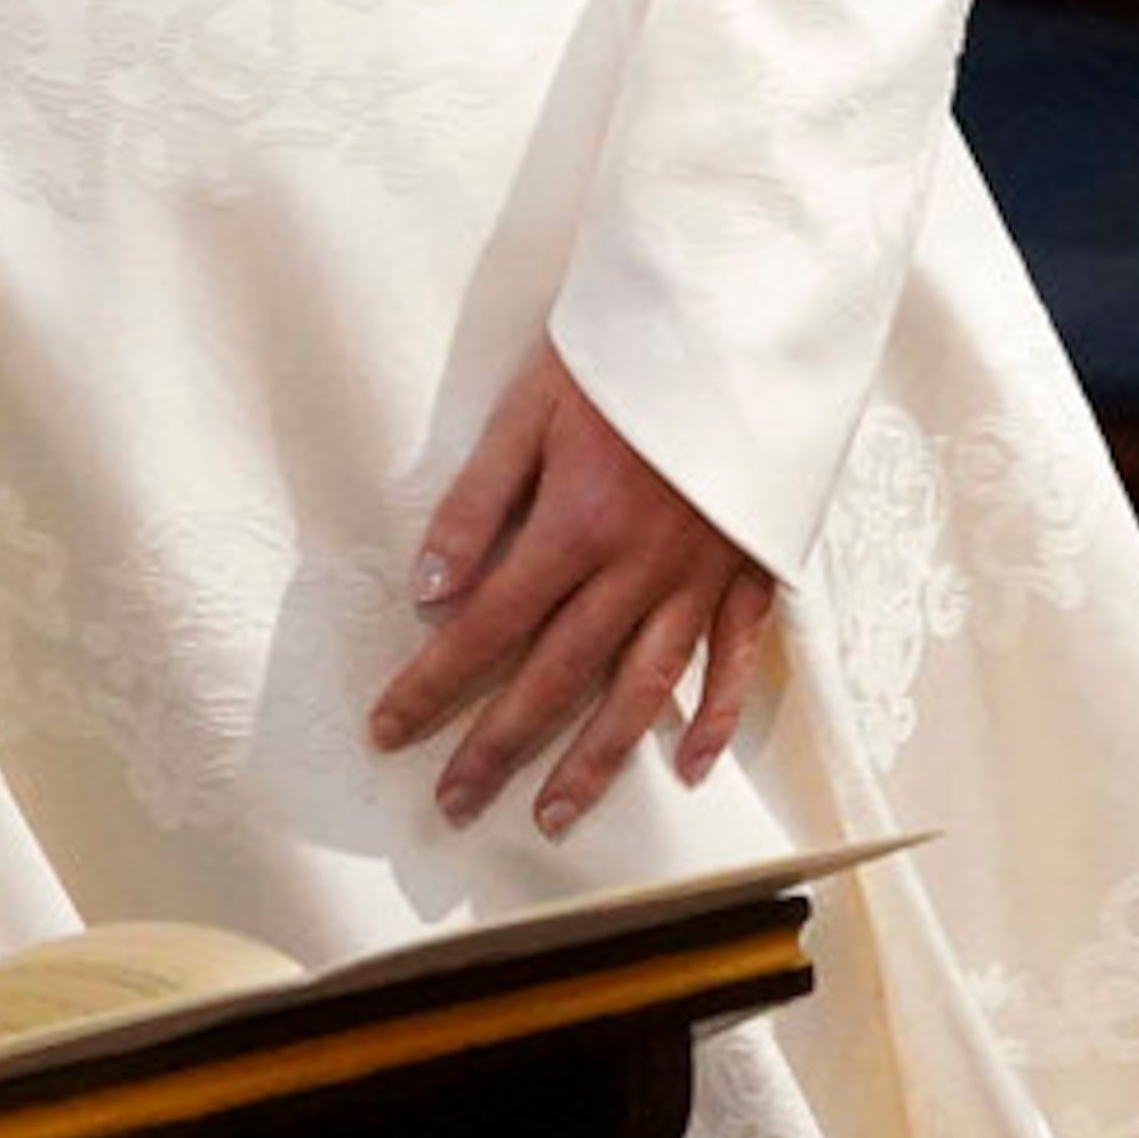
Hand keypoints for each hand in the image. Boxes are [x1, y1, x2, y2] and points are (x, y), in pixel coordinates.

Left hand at [368, 343, 776, 838]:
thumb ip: (477, 502)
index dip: (434, 685)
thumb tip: (428, 590)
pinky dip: (712, 719)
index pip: (486, 627)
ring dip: (594, 760)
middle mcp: (636, 569)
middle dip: (498, 747)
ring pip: (641, 690)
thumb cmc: (621, 357)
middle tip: (454, 804)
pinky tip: (687, 766)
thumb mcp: (528, 408)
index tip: (390, 731)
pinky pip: (733, 662)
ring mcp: (698, 578)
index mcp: (574, 526)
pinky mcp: (748, 573)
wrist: (735, 322)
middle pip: (557, 677)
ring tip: (552, 814)